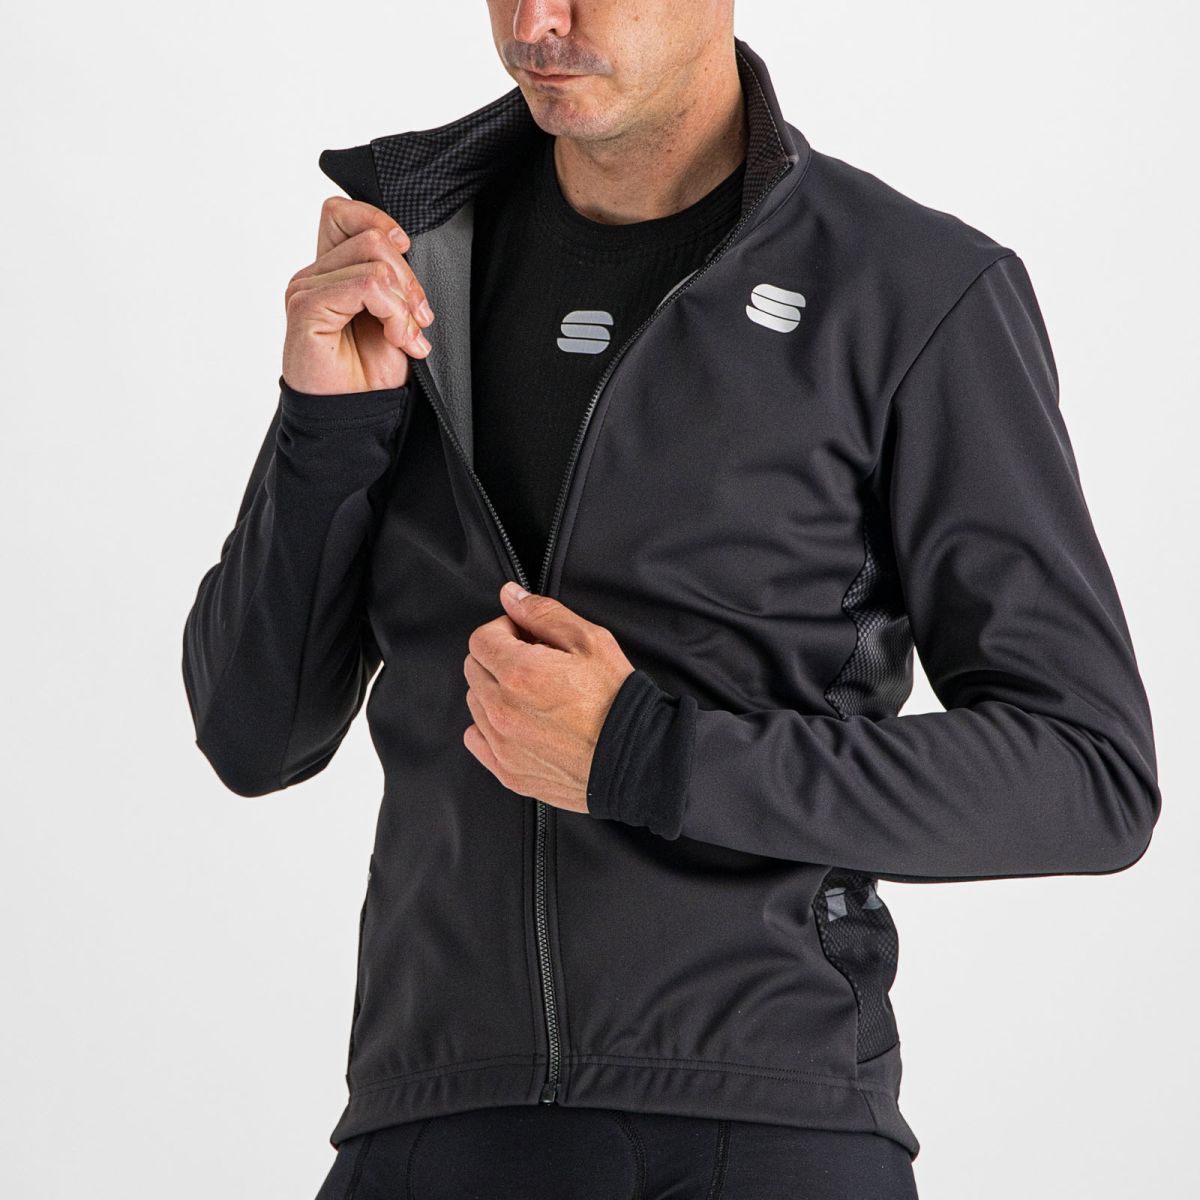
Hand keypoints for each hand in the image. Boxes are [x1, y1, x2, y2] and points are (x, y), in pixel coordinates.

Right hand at [281, 196, 435, 393]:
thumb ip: (391, 278)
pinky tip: (396, 338)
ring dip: (403, 300)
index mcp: (330, 270)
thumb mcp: (392, 316)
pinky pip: (365, 285)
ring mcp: (305, 288)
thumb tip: (403, 241)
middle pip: (371, 236)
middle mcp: (313, 274)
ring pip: (373, 260)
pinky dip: (393, 311)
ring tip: (406, 335)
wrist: (352, 416)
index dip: (380, 222)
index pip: (344, 212)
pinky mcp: (305, 306)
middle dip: (408, 277)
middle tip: (419, 319)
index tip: (408, 255)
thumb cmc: (368, 374)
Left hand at [462, 582, 635, 812]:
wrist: (637, 759)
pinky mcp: (507, 770)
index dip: (505, 630)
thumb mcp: (590, 642)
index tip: (527, 637)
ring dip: (496, 691)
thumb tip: (510, 596)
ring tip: (535, 695)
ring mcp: (502, 744)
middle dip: (499, 658)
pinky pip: (477, 739)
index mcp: (519, 673)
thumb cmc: (618, 701)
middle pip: (475, 668)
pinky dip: (491, 727)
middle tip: (535, 663)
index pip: (481, 638)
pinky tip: (523, 723)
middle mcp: (502, 710)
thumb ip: (544, 613)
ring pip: (476, 703)